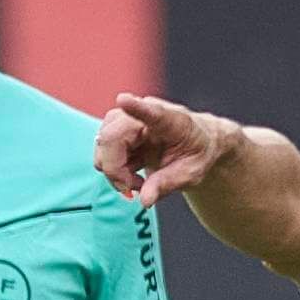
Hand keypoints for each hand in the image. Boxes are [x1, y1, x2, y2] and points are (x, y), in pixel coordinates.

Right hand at [94, 92, 245, 207]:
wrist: (196, 144)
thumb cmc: (196, 153)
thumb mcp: (191, 173)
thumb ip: (167, 184)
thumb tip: (144, 200)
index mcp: (170, 120)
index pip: (151, 111)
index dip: (136, 107)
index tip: (124, 100)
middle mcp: (143, 116)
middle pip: (111, 137)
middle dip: (115, 169)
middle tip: (133, 190)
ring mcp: (126, 121)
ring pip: (102, 145)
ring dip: (114, 172)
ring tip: (139, 184)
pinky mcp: (117, 132)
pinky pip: (103, 154)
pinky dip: (114, 172)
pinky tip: (132, 178)